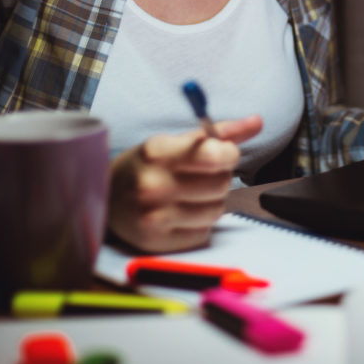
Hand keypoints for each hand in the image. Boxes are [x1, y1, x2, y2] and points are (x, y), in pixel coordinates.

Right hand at [108, 116, 261, 252]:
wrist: (106, 198)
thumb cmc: (147, 166)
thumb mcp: (176, 141)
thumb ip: (219, 132)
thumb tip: (257, 121)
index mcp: (157, 153)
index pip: (213, 154)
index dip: (228, 153)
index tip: (226, 153)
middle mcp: (153, 185)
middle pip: (221, 184)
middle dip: (220, 177)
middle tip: (203, 175)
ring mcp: (154, 217)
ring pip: (217, 210)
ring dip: (212, 201)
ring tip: (190, 195)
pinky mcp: (158, 242)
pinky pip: (204, 232)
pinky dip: (199, 223)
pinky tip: (180, 214)